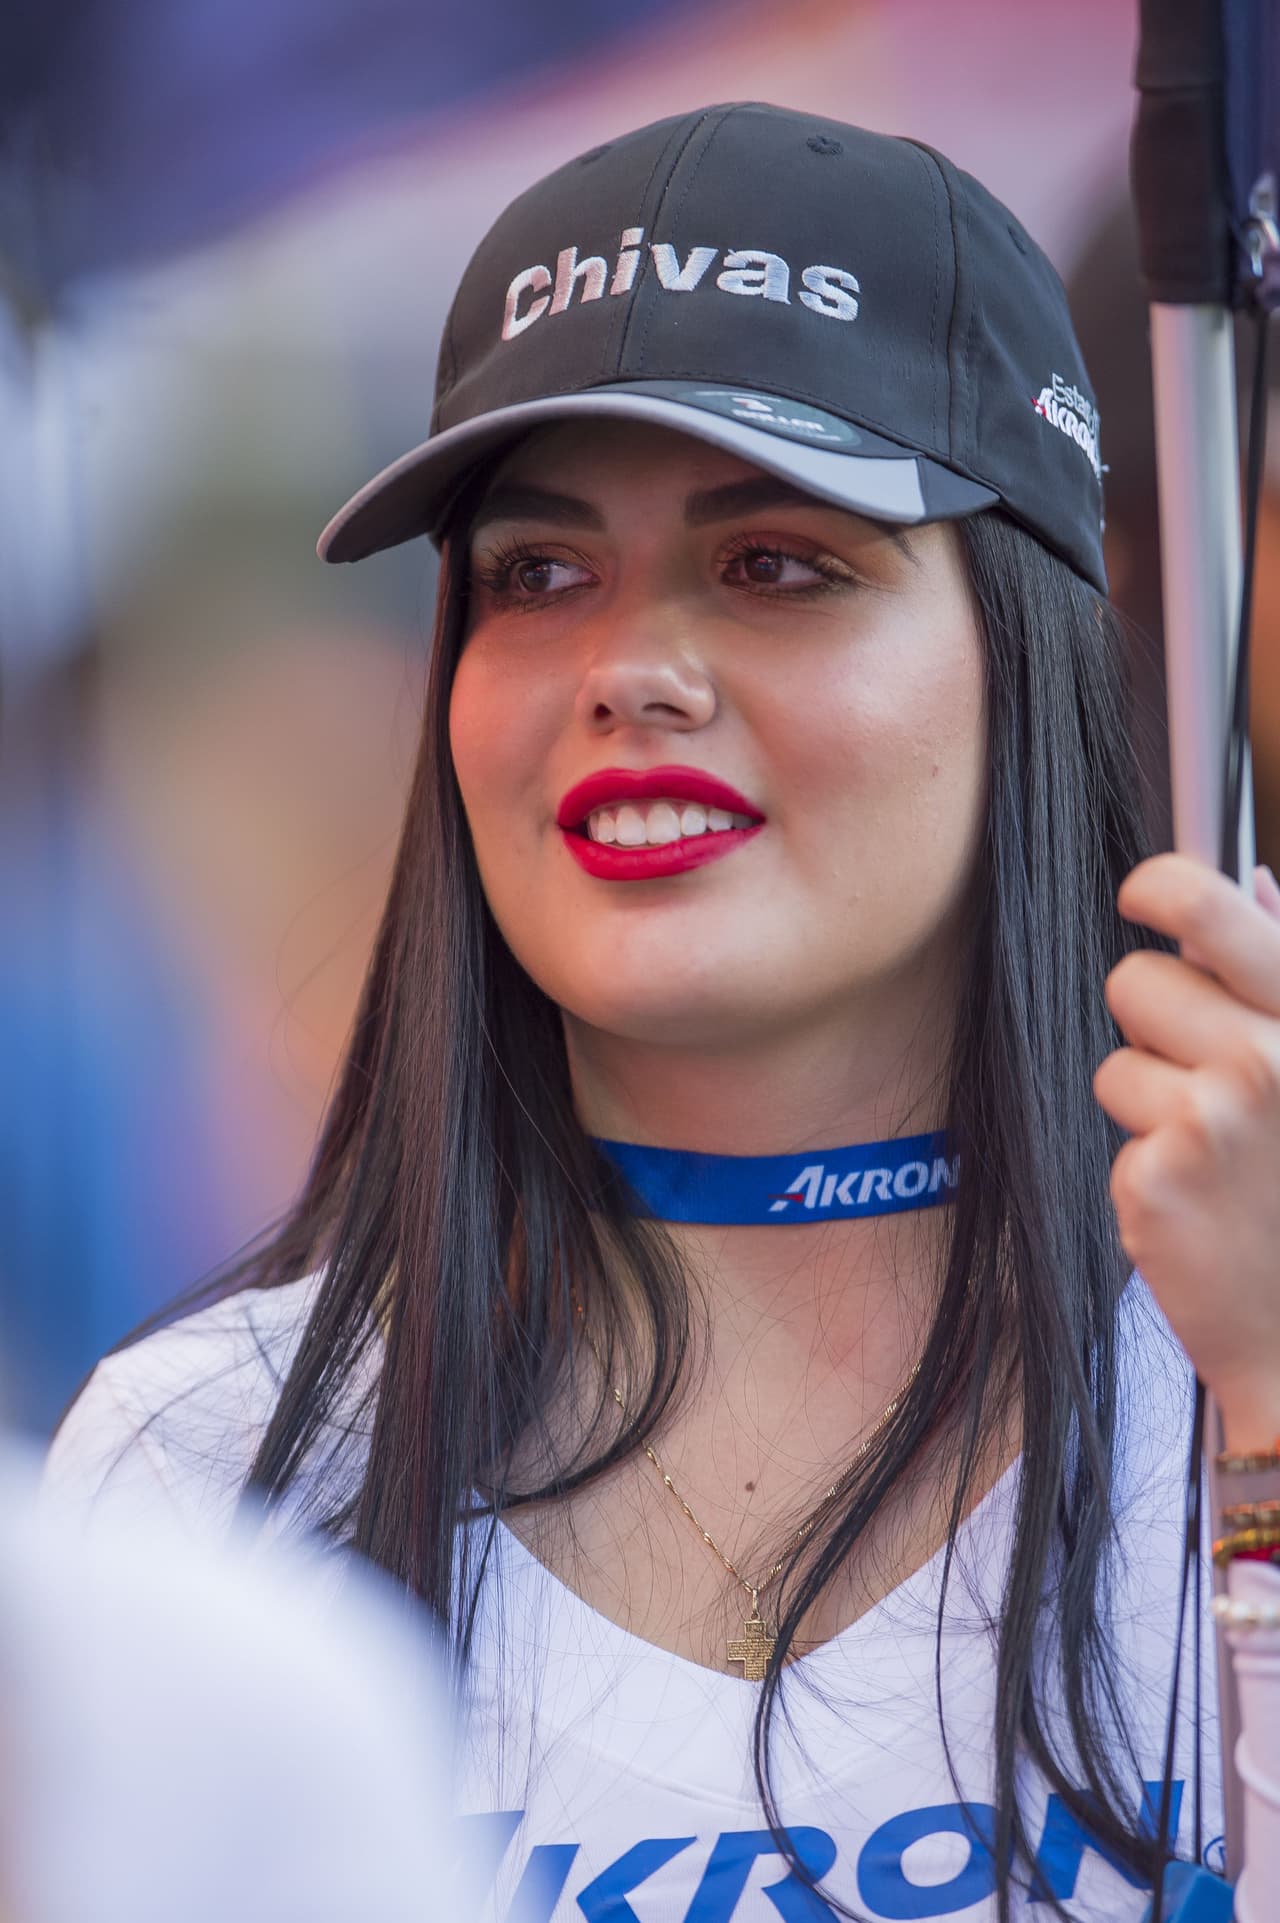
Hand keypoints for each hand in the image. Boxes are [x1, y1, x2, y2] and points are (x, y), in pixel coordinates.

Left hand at [1094, 853, 1279, 1449]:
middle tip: (1207, 1084)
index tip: (1141, 894)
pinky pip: (1116, 1132)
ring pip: (1115, 1062)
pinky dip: (1147, 1168)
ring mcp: (1212, 1122)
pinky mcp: (1156, 1181)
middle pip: (1135, 982)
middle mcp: (1272, 1061)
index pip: (1214, 912)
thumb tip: (1257, 882)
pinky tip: (1202, 1207)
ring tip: (1216, 1158)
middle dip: (1156, 1024)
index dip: (1164, 887)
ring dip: (1151, 1102)